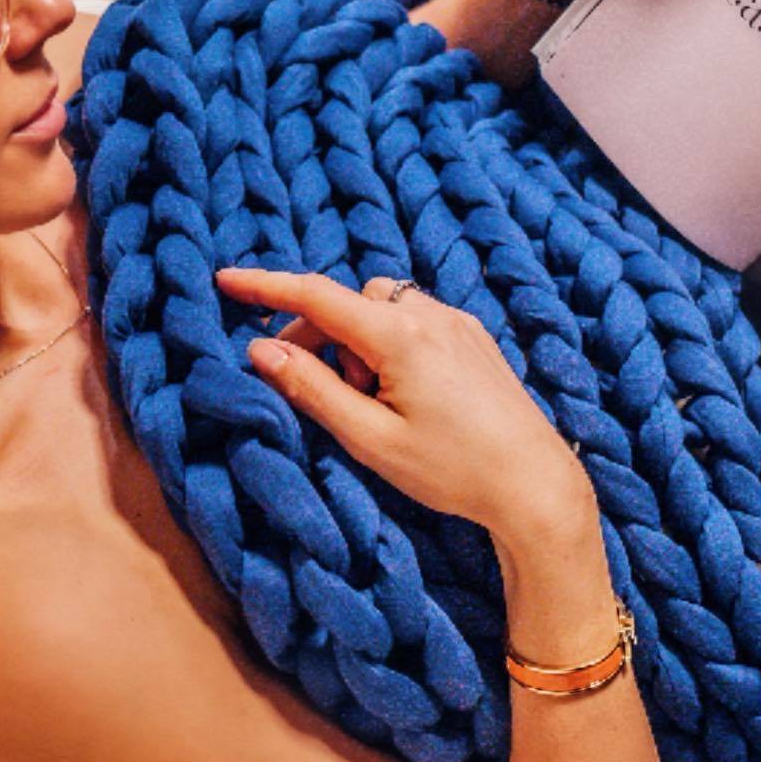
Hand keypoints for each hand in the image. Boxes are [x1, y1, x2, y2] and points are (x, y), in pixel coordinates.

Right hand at [214, 268, 594, 544]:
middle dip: (317, 335)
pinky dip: (390, 343)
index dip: (265, 286)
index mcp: (399, 336)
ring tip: (370, 403)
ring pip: (382, 308)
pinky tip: (402, 395)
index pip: (316, 295)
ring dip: (356, 341)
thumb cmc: (453, 469)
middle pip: (348, 302)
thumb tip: (260, 350)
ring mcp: (457, 322)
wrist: (535, 482)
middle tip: (313, 392)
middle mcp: (430, 314)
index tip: (225, 279)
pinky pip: (415, 320)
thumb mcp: (370, 438)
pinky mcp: (474, 337)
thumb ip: (312, 389)